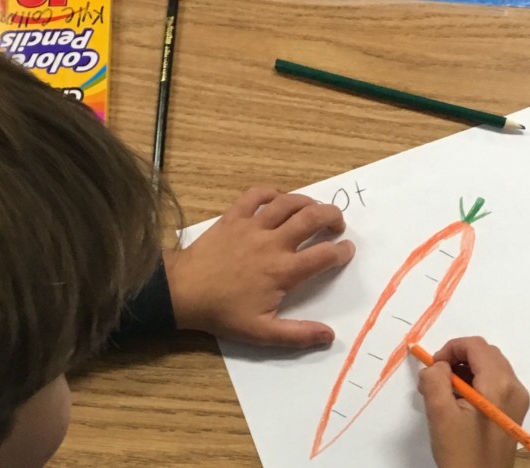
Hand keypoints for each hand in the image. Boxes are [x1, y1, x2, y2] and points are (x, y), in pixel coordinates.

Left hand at [164, 187, 354, 347]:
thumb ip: (298, 334)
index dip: (342, 251)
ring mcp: (253, 226)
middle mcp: (273, 243)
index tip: (346, 251)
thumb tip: (330, 336)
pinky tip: (279, 201)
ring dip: (309, 202)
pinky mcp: (234, 217)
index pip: (324, 254)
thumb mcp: (261, 333)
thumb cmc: (222, 312)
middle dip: (333, 217)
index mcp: (283, 270)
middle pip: (313, 218)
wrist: (183, 292)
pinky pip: (257, 194)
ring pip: (289, 202)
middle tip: (337, 225)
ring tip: (315, 209)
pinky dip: (272, 193)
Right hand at [417, 337, 529, 467]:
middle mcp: (514, 387)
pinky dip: (475, 384)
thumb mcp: (440, 414)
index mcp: (499, 385)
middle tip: (436, 380)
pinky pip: (495, 384)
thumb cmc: (462, 454)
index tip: (433, 367)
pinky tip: (458, 404)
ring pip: (490, 367)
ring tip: (444, 394)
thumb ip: (435, 380)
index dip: (451, 349)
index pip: (475, 346)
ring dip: (465, 371)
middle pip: (485, 354)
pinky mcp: (513, 412)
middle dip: (457, 359)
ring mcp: (517, 400)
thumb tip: (437, 365)